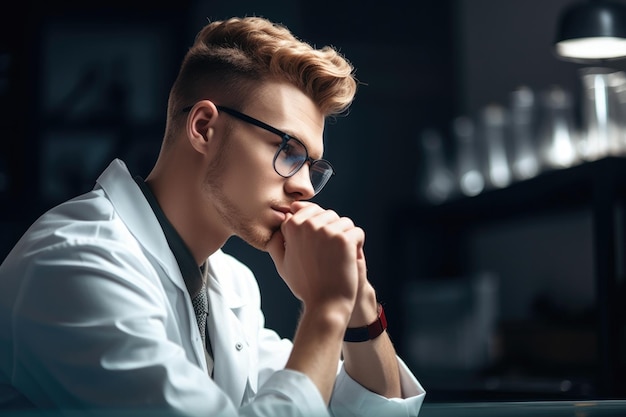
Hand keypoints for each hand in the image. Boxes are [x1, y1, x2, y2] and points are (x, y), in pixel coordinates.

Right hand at [267, 201, 361, 316]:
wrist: (325, 304)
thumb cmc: (305, 285)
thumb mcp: (282, 263)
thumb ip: (276, 241)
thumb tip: (282, 220)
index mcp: (292, 226)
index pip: (311, 211)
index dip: (318, 229)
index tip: (318, 249)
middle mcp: (307, 224)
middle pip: (329, 215)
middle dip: (332, 232)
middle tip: (327, 256)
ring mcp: (326, 230)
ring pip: (344, 222)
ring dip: (345, 238)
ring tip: (337, 258)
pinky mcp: (344, 238)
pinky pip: (357, 232)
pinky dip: (357, 245)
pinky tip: (348, 259)